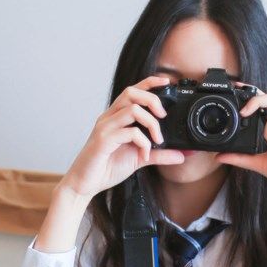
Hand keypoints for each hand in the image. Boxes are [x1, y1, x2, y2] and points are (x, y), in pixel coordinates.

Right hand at [62, 74, 185, 199]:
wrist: (85, 184)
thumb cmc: (107, 168)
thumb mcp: (139, 159)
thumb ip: (159, 154)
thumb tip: (181, 155)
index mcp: (115, 117)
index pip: (132, 91)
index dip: (149, 82)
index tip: (166, 81)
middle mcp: (109, 118)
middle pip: (131, 92)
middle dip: (152, 100)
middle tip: (163, 117)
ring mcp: (105, 127)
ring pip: (132, 109)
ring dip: (151, 123)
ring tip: (157, 140)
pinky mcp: (103, 140)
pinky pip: (128, 132)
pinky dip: (143, 142)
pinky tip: (144, 155)